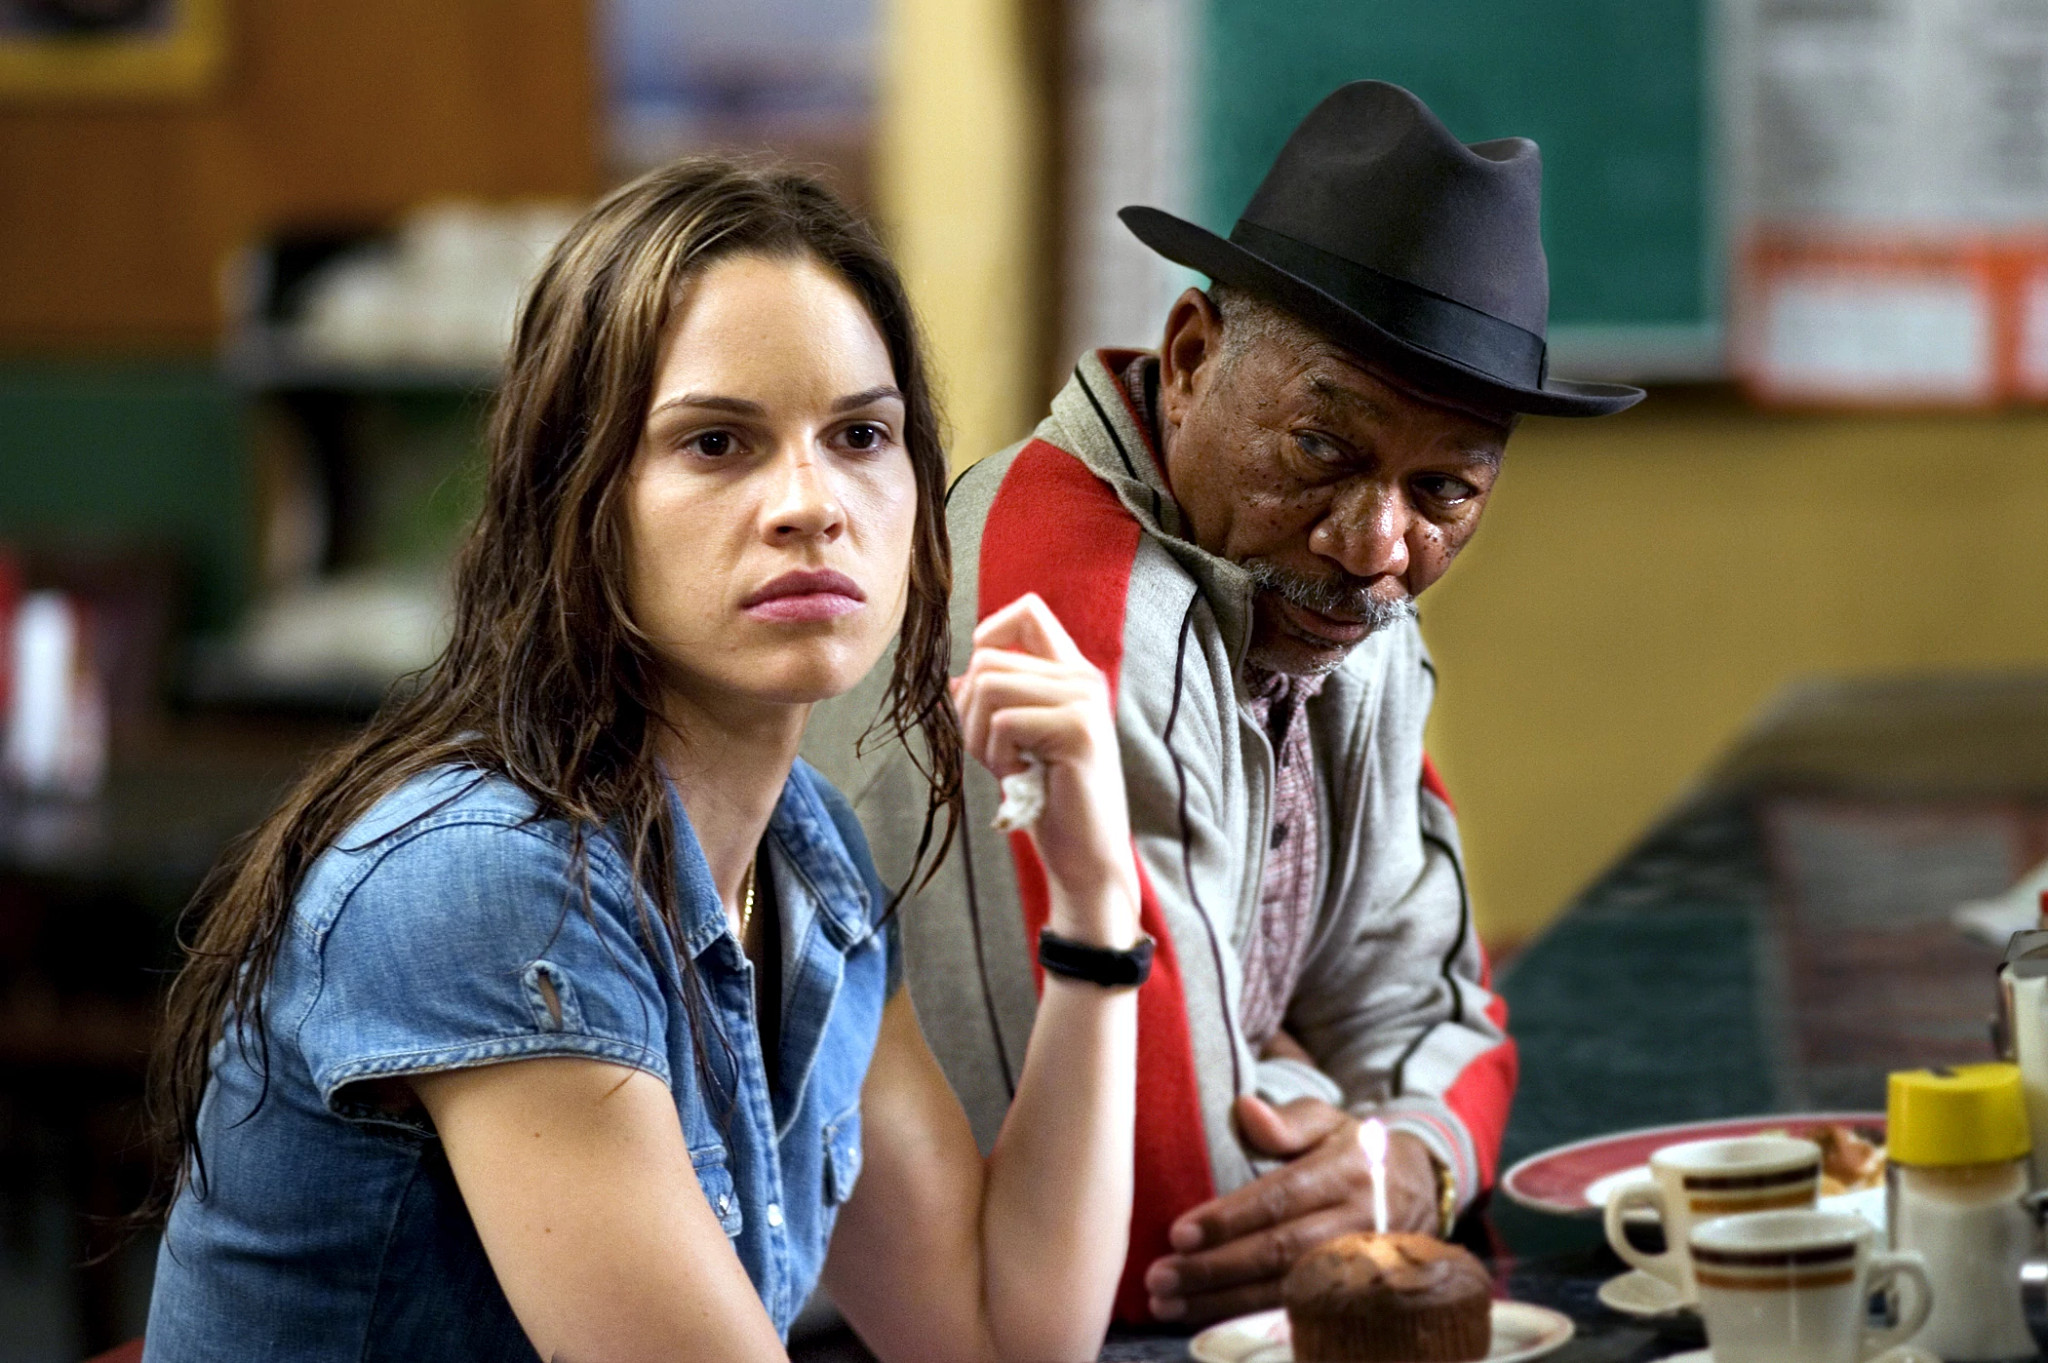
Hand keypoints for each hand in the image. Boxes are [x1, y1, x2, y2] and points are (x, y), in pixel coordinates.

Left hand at [950, 593, 1139, 940]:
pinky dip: (996, 758)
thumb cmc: (1049, 802)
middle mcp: (1083, 679)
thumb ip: (998, 701)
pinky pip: (1004, 722)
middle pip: (987, 658)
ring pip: (989, 686)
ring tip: (1010, 768)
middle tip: (996, 755)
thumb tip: (958, 678)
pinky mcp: (1080, 729)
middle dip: (969, 712)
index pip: (1028, 610)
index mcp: (1071, 675)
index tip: (980, 684)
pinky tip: (1022, 779)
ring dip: (979, 738)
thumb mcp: (1016, 742)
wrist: (1085, 857)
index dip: (989, 632)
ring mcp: (1085, 701)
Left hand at [1143, 1095, 1438, 1324]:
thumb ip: (1287, 1121)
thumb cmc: (1354, 1151)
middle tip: (1159, 1277)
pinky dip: (1250, 1319)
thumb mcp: (1328, 1122)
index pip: (1281, 1198)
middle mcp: (1357, 1221)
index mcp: (1346, 1172)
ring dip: (1222, 1302)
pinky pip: (1301, 1313)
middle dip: (1214, 1268)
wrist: (1421, 1189)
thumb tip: (1244, 1108)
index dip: (1229, 1219)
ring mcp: (1361, 1265)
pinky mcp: (1358, 1295)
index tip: (1179, 1234)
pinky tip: (1208, 1320)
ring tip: (1169, 1304)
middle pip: (1278, 1251)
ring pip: (1286, 1290)